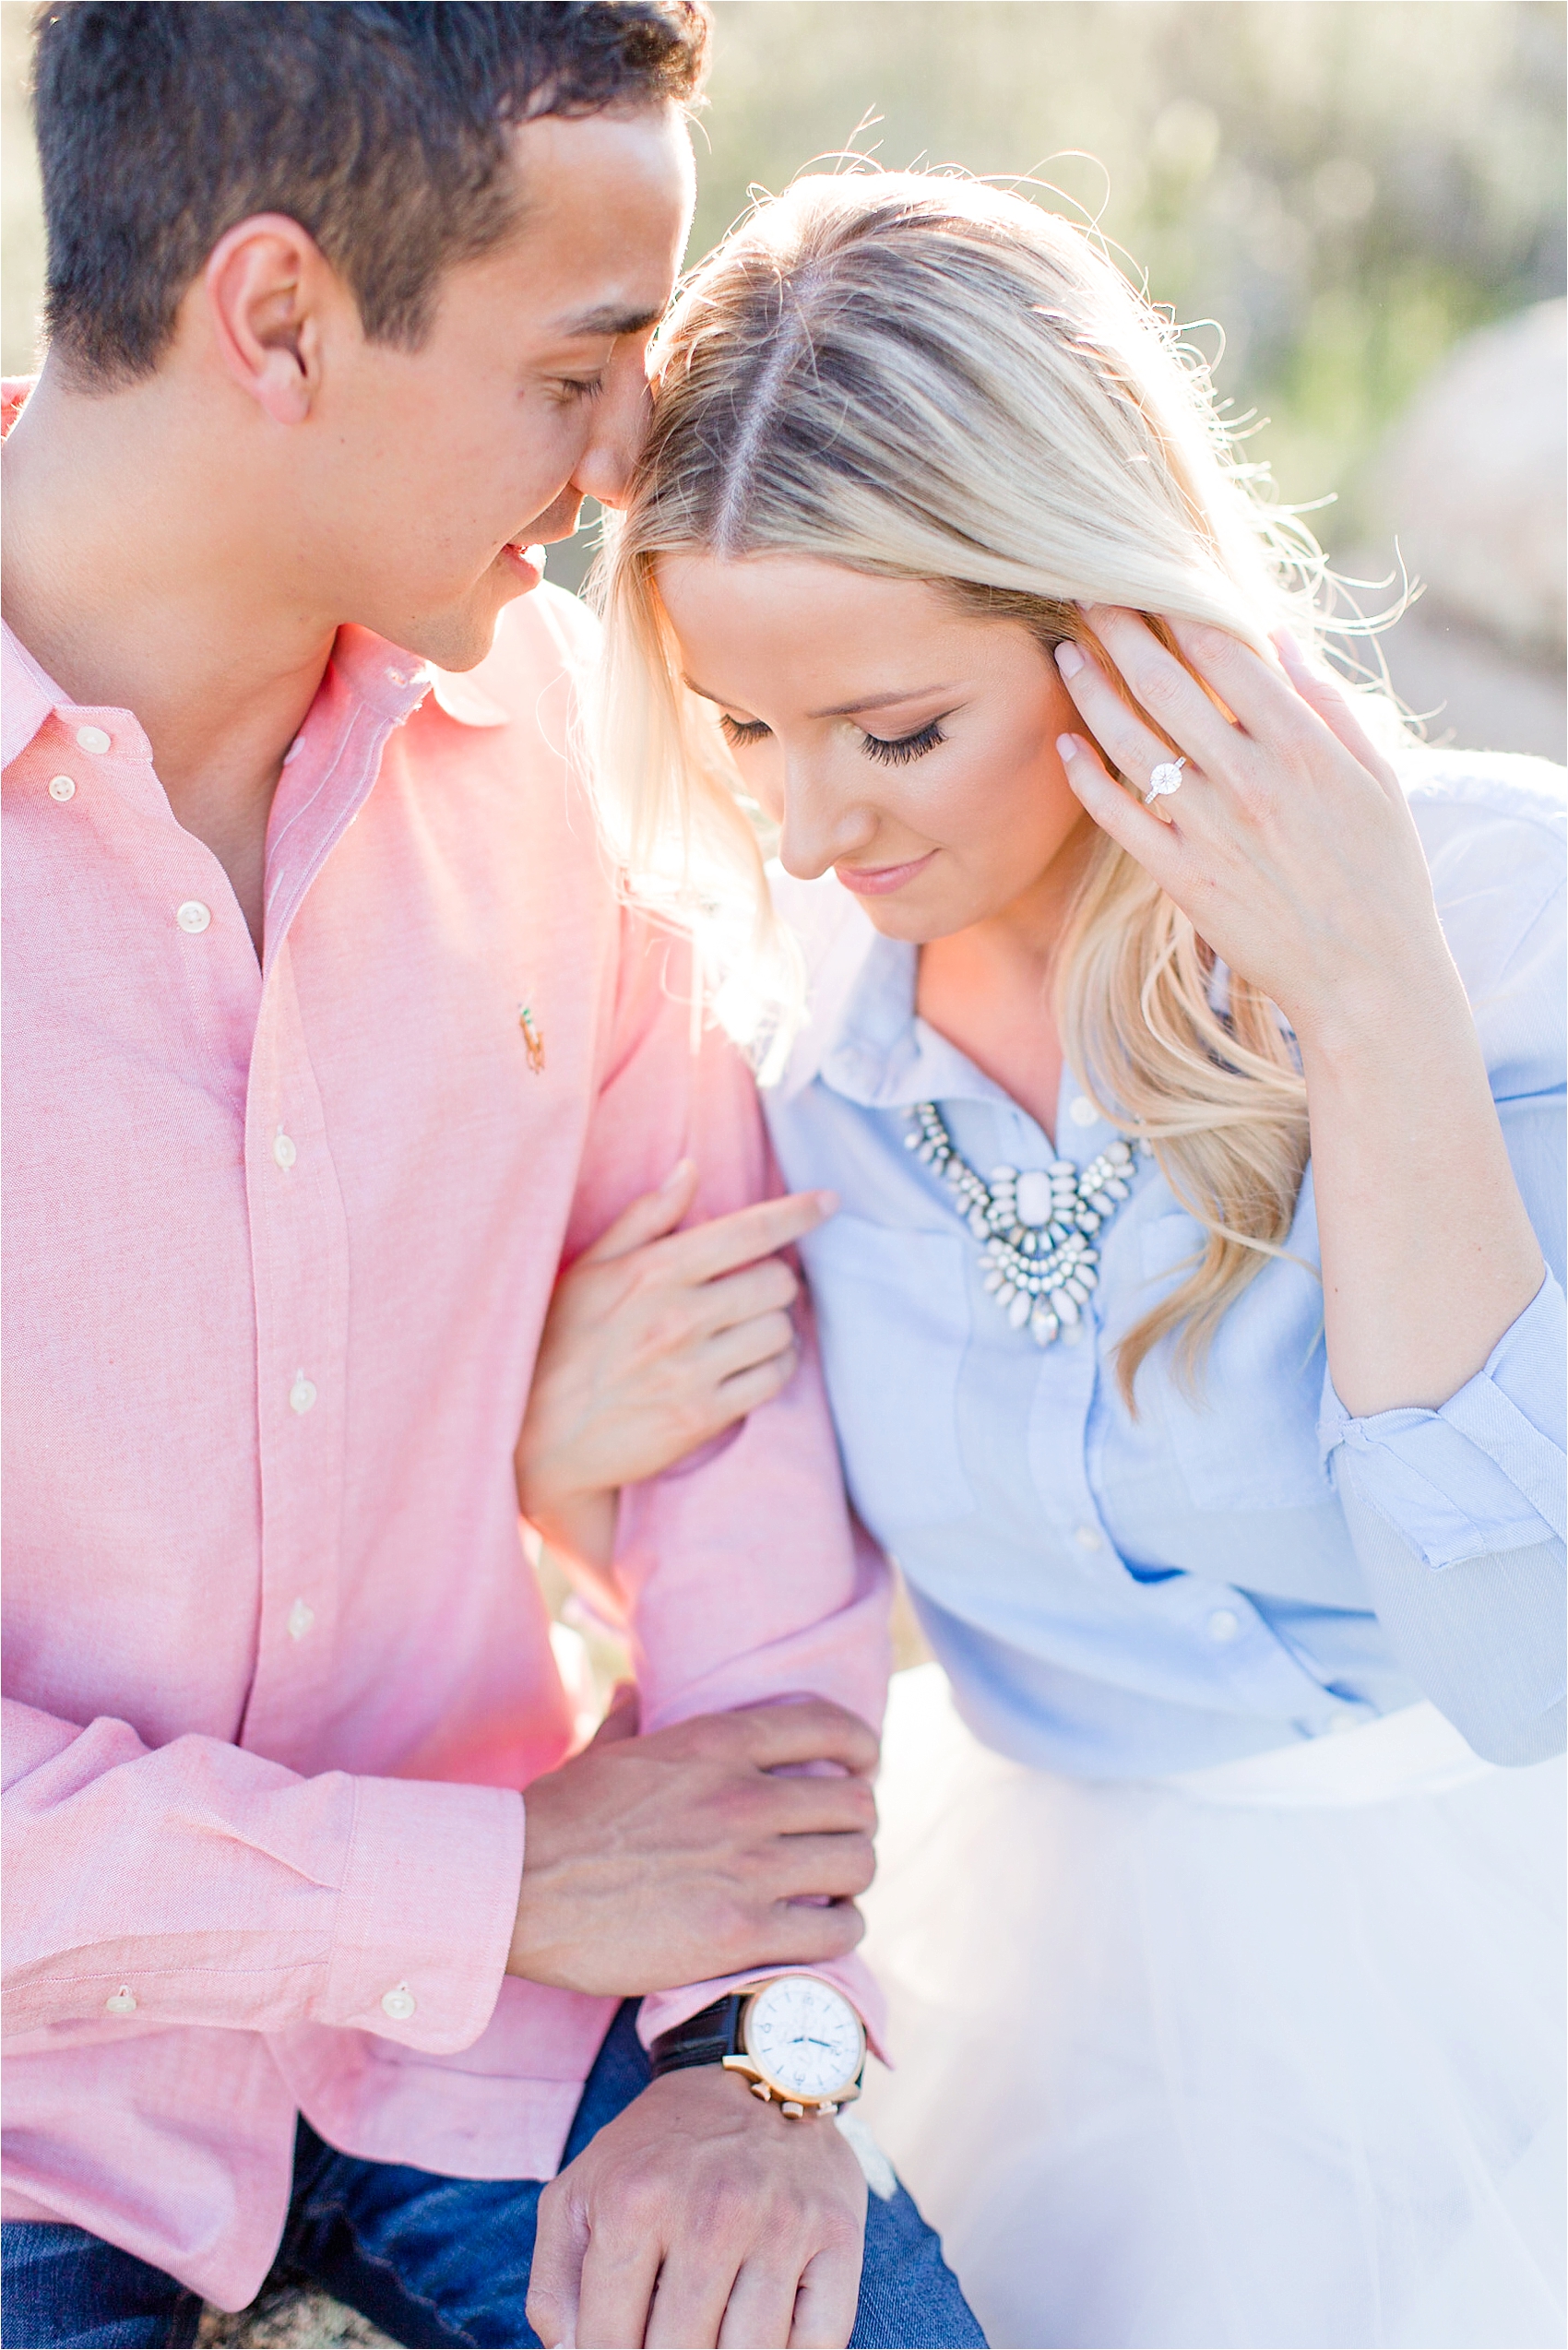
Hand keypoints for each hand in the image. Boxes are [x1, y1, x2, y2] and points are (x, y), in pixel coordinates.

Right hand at [510, 1691, 878, 1994]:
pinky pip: (835, 1931)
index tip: (862, 1767)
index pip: (830, 1726)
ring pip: (858, 1863)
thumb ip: (630, 1718)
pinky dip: (841, 1932)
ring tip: (832, 1891)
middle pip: (857, 1802)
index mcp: (717, 1744)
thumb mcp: (599, 1754)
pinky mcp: (741, 1933)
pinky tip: (821, 1932)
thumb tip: (634, 1689)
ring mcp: (747, 1866)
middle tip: (837, 1842)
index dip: (861, 1748)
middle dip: (856, 1823)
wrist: (514, 1890)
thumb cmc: (552, 1821)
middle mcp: (744, 1796)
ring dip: (852, 1879)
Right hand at [516, 1162, 838, 1583]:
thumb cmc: (557, 1345)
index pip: (748, 1231)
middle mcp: (679, 1317)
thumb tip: (690, 1171)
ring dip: (776, 1326)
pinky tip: (754, 1363)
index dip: (798, 1213)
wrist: (537, 1439)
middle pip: (778, 1282)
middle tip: (757, 1288)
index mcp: (653, 1271)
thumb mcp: (587, 1271)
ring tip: (750, 1328)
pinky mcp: (704, 1415)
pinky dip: (776, 1366)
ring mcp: (693, 1369)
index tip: (828, 1203)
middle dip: (776, 1280)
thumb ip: (645, 1219)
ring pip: (781, 1330)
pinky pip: (774, 1379)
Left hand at [527, 2065, 867, 2349]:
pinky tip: (766, 2329)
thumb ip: (555, 2285)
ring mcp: (781, 2223)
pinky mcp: (837, 2232)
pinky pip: (819, 2343)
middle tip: (673, 2335)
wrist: (757, 2072)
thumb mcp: (580, 2194)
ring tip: (712, 2332)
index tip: (625, 2345)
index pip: (609, 2345)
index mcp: (633, 2201)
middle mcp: (710, 2210)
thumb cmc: (659, 2151)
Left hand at [1052, 608, 1452, 1040]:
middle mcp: (1250, 780)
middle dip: (1119, 630)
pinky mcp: (1182, 877)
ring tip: (1065, 653)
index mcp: (1302, 746)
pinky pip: (1120, 816)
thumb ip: (1327, 703)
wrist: (1367, 974)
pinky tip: (1067, 745)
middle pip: (1164, 685)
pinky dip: (1087, 777)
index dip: (1177, 608)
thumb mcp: (1377, 777)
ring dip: (1091, 690)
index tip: (1148, 576)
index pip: (1223, 655)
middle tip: (1084, 591)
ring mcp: (1210, 829)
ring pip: (1131, 742)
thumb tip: (1277, 637)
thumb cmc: (1383, 872)